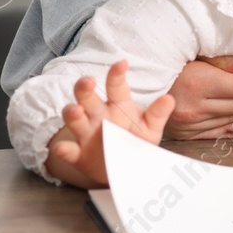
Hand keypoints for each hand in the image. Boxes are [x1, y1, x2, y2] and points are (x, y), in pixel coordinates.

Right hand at [46, 60, 174, 188]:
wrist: (125, 169)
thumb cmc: (137, 140)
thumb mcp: (150, 128)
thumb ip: (157, 114)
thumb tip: (169, 99)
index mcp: (118, 105)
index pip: (116, 86)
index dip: (117, 74)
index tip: (122, 63)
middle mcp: (98, 115)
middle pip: (87, 96)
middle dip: (84, 87)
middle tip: (88, 81)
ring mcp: (86, 133)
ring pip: (74, 118)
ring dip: (72, 113)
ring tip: (77, 111)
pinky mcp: (78, 154)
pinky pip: (68, 151)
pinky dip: (63, 149)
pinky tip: (63, 149)